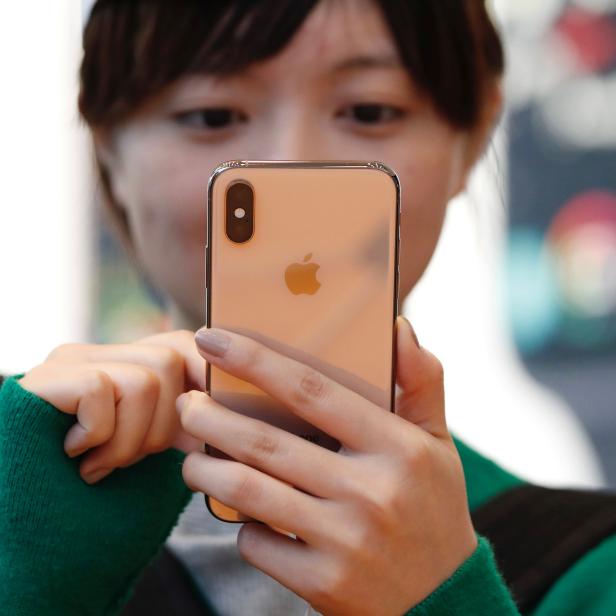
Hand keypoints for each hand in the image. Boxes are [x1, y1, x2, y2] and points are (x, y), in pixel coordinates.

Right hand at [19, 330, 205, 483]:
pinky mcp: (46, 377)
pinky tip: (74, 457)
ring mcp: (71, 361)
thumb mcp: (143, 450)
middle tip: (127, 460)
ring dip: (130, 440)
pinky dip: (97, 436)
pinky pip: (103, 390)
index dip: (205, 380)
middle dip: (164, 426)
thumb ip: (176, 424)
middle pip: (172, 359)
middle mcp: (101, 354)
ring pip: (145, 379)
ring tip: (99, 463)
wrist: (18, 524)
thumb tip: (222, 412)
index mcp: (126, 366)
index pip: (185, 344)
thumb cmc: (85, 490)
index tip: (203, 427)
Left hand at [177, 317, 476, 615]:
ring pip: (249, 492)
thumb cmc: (433, 508)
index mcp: (397, 446)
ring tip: (190, 457)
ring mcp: (346, 541)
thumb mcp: (438, 442)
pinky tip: (241, 515)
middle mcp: (371, 491)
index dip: (255, 360)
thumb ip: (421, 381)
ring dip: (206, 470)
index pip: (312, 390)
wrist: (443, 602)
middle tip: (186, 402)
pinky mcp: (324, 584)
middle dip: (211, 418)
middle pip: (266, 443)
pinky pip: (257, 543)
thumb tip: (398, 327)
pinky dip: (240, 525)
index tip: (213, 339)